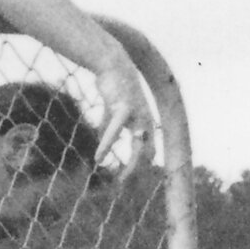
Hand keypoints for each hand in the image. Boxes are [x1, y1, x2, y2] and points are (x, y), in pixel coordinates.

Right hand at [92, 59, 155, 175]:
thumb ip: (108, 128)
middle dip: (140, 170)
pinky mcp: (124, 108)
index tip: (130, 177)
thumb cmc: (114, 87)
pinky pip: (115, 132)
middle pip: (149, 152)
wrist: (112, 63)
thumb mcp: (112, 111)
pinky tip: (98, 157)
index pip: (151, 149)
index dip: (144, 165)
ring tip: (122, 179)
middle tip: (126, 184)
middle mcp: (146, 120)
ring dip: (131, 165)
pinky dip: (107, 145)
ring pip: (139, 146)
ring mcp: (137, 115)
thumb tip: (101, 144)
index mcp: (145, 122)